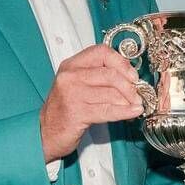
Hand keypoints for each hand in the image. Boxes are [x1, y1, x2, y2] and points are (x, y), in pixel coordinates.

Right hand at [40, 44, 143, 161]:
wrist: (46, 132)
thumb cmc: (66, 109)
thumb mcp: (77, 85)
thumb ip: (98, 76)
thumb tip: (130, 77)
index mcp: (71, 65)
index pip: (101, 52)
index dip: (121, 62)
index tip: (133, 75)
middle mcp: (70, 76)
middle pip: (110, 74)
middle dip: (129, 86)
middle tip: (138, 94)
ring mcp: (72, 94)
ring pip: (111, 93)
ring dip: (129, 101)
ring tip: (136, 106)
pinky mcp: (77, 113)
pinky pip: (108, 110)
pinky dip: (125, 112)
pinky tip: (134, 112)